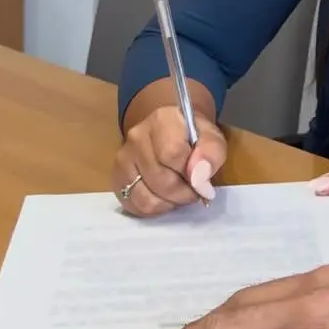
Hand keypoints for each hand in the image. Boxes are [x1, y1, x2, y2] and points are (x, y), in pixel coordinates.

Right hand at [112, 106, 227, 215]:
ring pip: (147, 199)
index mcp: (162, 120)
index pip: (173, 153)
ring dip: (170, 203)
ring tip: (179, 193)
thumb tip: (199, 178)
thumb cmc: (193, 137)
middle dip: (184, 193)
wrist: (170, 132)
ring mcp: (123, 158)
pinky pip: (136, 206)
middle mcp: (136, 137)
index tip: (203, 181)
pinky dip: (156, 208)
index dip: (192, 174)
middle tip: (193, 190)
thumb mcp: (212, 137)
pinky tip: (165, 197)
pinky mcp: (116, 178)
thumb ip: (211, 153)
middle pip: (161, 180)